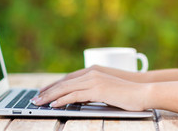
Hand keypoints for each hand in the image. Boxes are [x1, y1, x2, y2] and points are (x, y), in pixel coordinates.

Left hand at [32, 70, 151, 110]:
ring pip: (66, 88)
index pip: (67, 79)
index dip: (53, 86)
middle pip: (63, 83)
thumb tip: (79, 98)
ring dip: (50, 96)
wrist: (143, 92)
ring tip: (38, 103)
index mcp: (92, 72)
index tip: (42, 93)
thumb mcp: (106, 90)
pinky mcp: (98, 90)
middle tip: (34, 99)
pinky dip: (62, 100)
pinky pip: (75, 95)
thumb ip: (91, 90)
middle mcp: (91, 73)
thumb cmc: (126, 93)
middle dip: (47, 91)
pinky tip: (53, 105)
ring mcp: (94, 81)